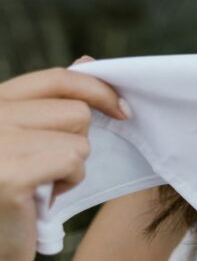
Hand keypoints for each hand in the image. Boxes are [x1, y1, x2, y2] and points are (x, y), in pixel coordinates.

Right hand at [0, 60, 128, 260]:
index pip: (56, 78)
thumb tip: (86, 61)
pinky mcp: (8, 172)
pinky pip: (73, 160)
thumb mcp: (25, 138)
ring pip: (79, 137)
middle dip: (76, 141)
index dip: (97, 88)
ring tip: (41, 184)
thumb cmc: (11, 196)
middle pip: (76, 110)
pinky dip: (69, 181)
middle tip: (48, 169)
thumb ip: (50, 102)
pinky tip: (42, 199)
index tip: (121, 109)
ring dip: (73, 164)